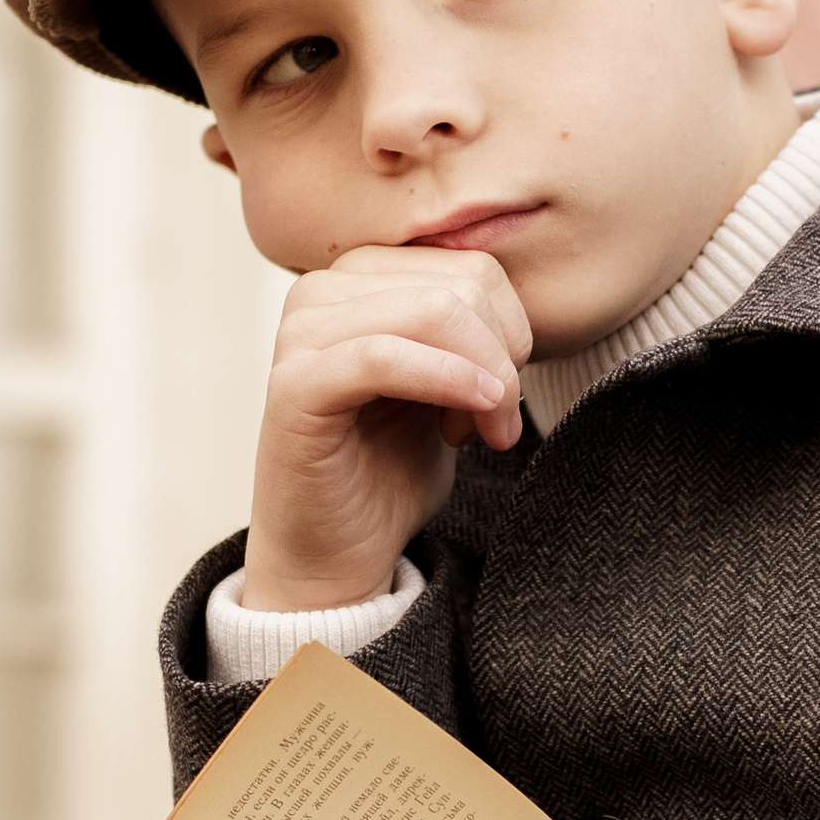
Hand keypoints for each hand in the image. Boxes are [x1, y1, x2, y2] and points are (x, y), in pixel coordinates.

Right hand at [243, 246, 530, 612]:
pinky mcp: (295, 386)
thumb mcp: (446, 384)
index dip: (512, 334)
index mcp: (359, 278)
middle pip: (462, 286)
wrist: (332, 553)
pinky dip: (445, 382)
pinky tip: (467, 423)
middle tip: (494, 425)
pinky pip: (385, 356)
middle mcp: (321, 290)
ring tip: (476, 433)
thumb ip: (473, 331)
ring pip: (434, 311)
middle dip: (503, 360)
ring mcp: (301, 334)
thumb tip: (524, 308)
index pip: (474, 267)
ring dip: (483, 379)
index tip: (500, 398)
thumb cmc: (387, 469)